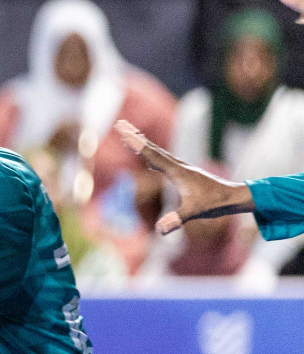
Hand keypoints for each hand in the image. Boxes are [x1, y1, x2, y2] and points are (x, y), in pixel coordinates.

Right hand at [115, 120, 254, 232]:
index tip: (124, 132)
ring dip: (143, 144)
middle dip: (134, 136)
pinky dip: (152, 156)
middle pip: (152, 148)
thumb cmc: (215, 203)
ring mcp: (181, 169)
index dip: (136, 144)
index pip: (152, 155)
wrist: (233, 197)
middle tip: (120, 123)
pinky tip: (149, 161)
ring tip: (130, 136)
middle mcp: (178, 166)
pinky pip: (163, 161)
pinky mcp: (184, 174)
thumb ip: (177, 219)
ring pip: (158, 153)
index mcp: (177, 171)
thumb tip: (160, 230)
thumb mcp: (195, 212)